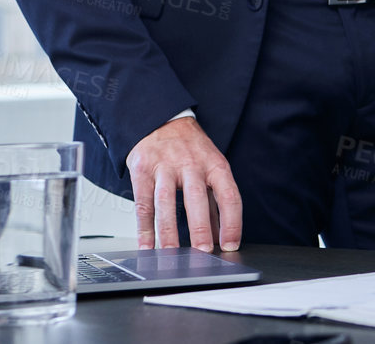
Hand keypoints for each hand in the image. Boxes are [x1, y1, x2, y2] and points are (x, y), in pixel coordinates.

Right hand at [125, 115, 242, 252]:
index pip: (228, 195)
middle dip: (200, 228)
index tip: (230, 245)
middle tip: (202, 252)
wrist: (160, 120)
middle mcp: (191, 164)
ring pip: (167, 201)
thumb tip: (221, 237)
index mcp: (214, 164)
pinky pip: (143, 203)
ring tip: (171, 253)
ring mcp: (165, 166)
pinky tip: (146, 244)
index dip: (232, 222)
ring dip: (168, 230)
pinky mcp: (142, 171)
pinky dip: (144, 227)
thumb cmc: (189, 148)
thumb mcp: (210, 168)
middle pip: (197, 198)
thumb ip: (215, 203)